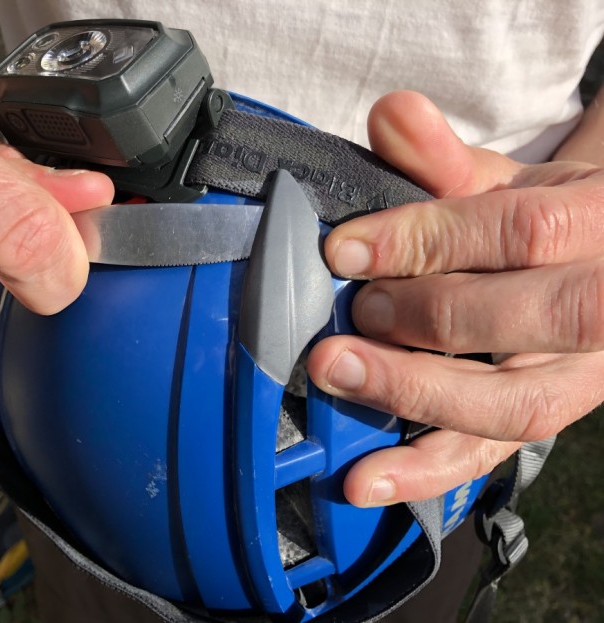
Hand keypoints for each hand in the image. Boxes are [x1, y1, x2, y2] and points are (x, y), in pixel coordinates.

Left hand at [306, 91, 603, 506]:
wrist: (588, 263)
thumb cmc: (535, 219)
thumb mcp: (501, 181)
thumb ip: (442, 156)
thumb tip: (390, 114)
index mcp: (597, 226)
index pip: (521, 232)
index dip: (427, 239)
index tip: (344, 247)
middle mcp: (603, 308)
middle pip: (532, 320)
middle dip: (430, 317)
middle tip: (352, 311)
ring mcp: (578, 377)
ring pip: (515, 403)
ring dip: (418, 394)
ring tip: (341, 378)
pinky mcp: (542, 420)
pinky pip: (491, 456)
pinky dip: (423, 472)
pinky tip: (364, 480)